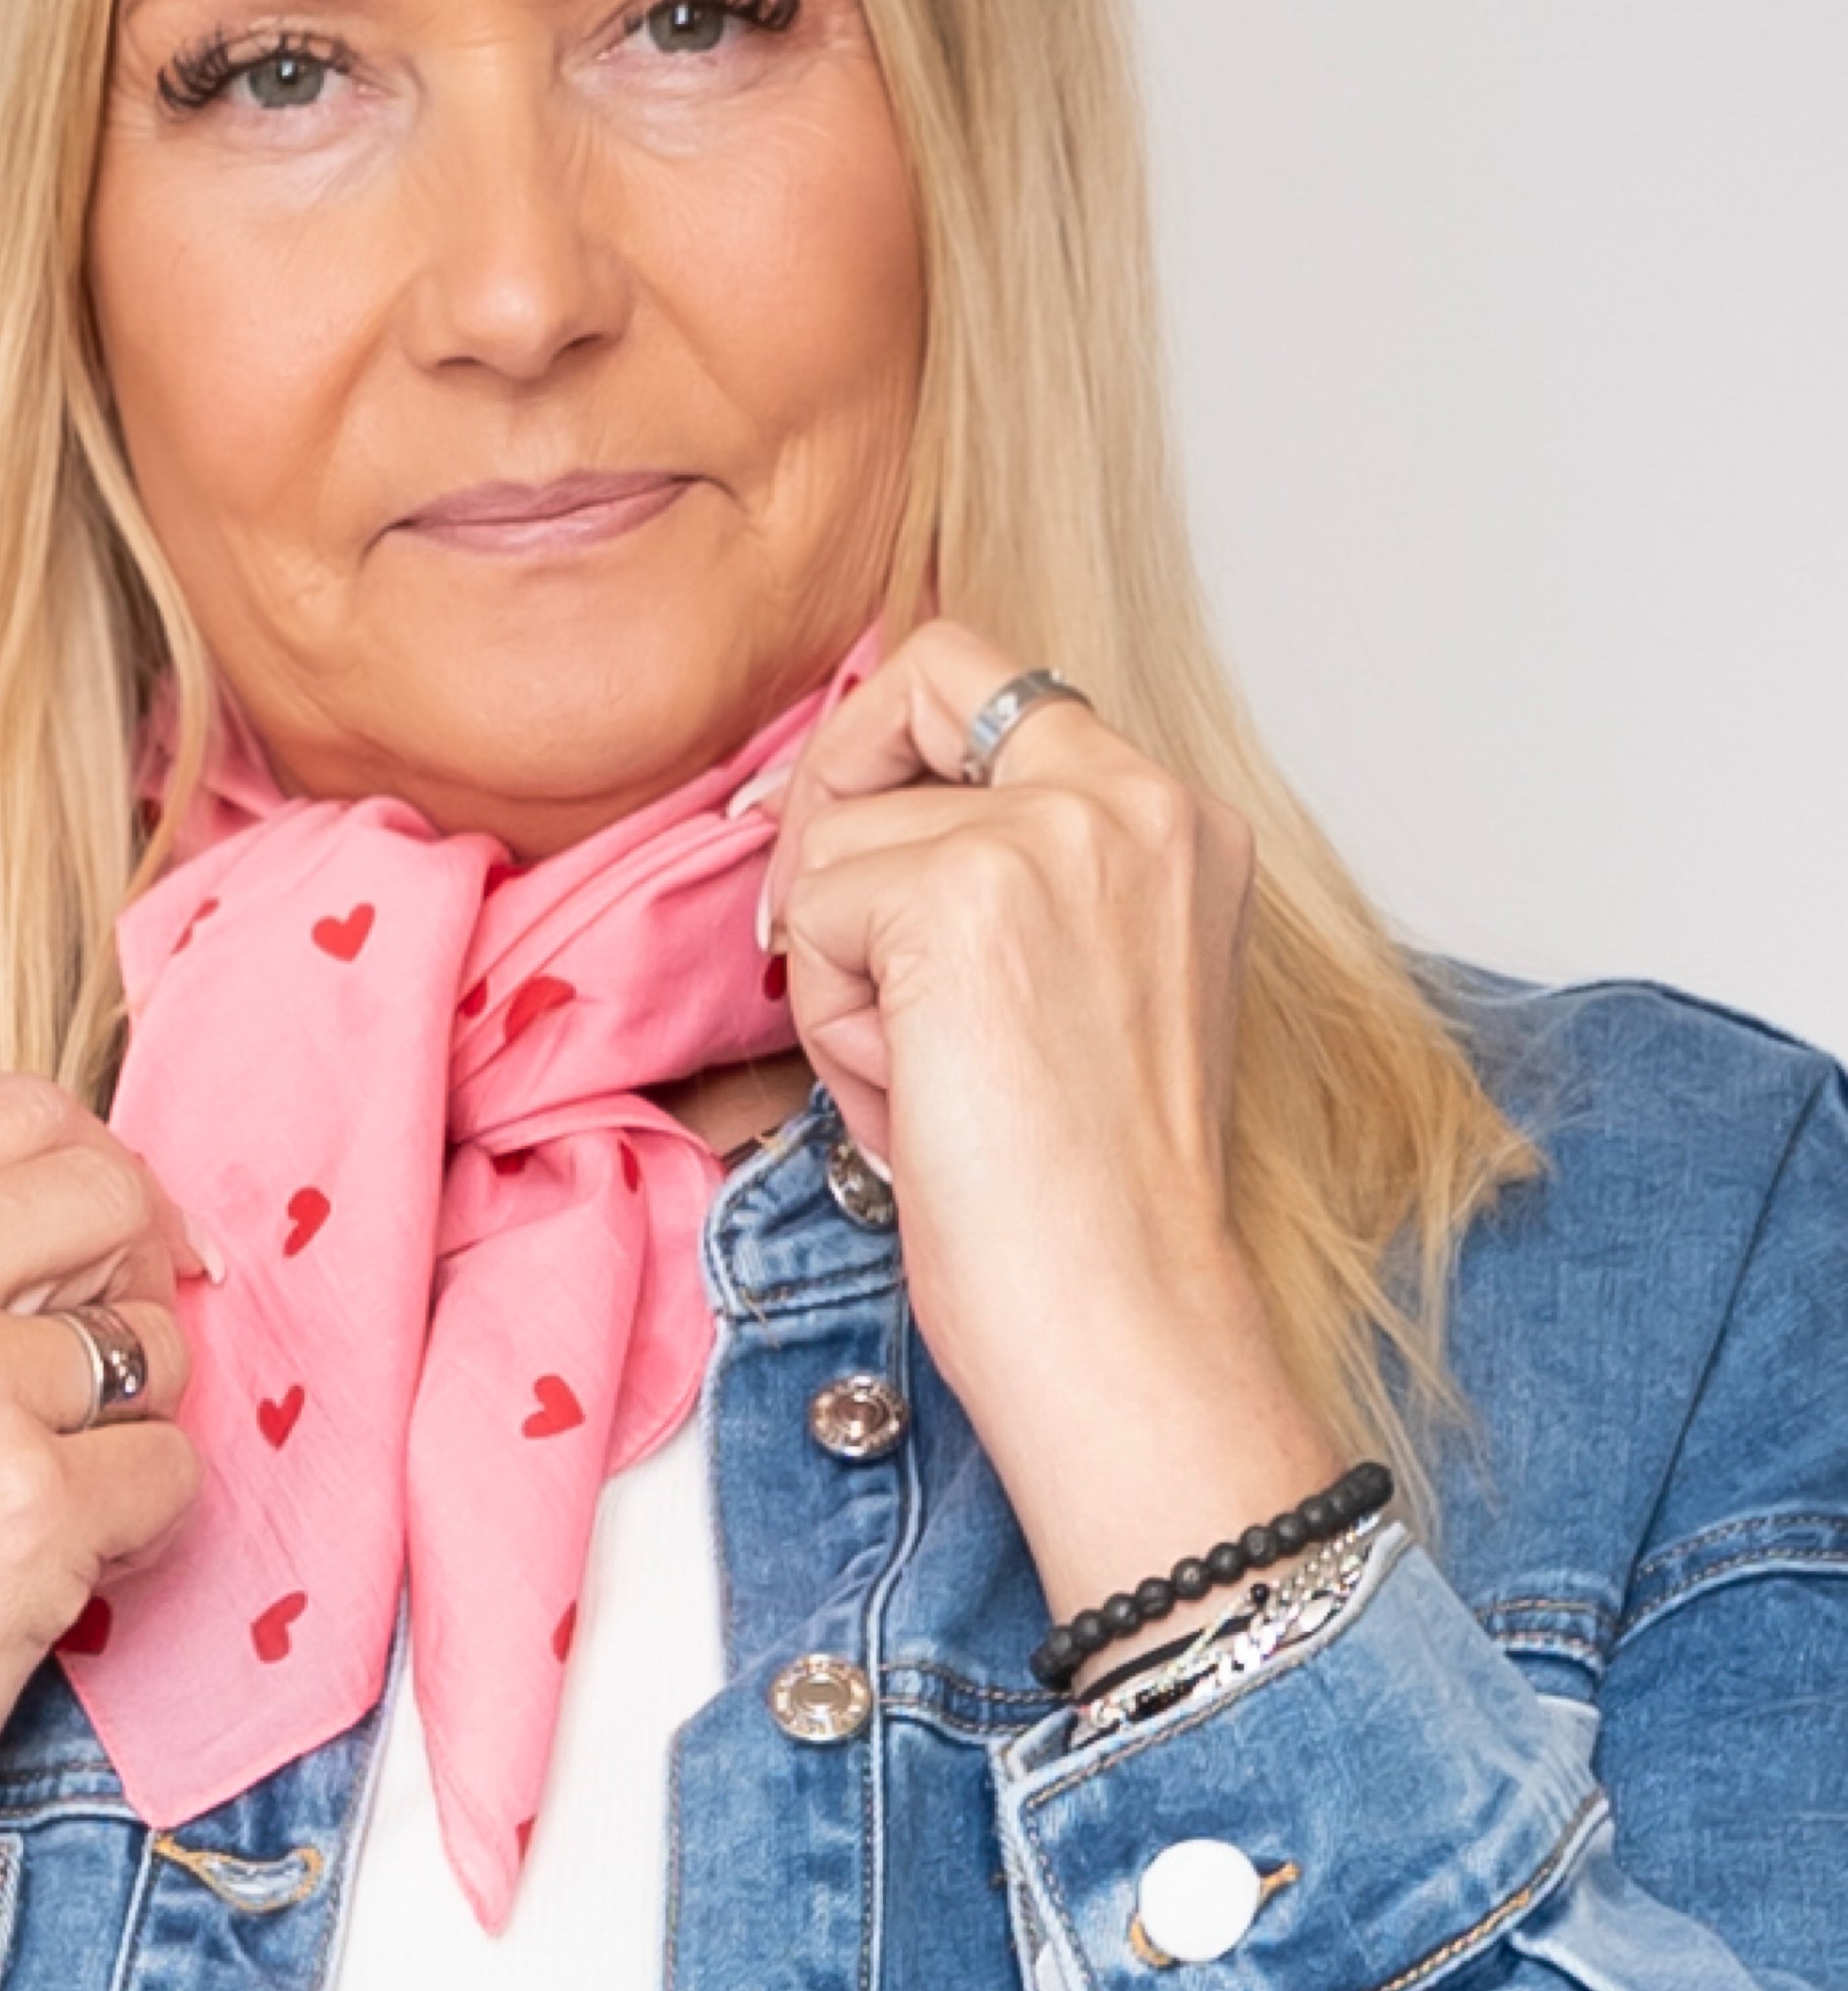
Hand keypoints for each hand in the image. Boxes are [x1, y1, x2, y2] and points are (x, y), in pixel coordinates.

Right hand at [0, 1076, 205, 1990]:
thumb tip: (111, 1204)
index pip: (26, 1110)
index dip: (94, 1181)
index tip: (107, 1250)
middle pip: (113, 1192)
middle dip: (138, 1282)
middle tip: (92, 1380)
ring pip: (161, 1342)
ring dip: (131, 1426)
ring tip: (30, 1500)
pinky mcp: (33, 1504)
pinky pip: (173, 1471)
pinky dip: (137, 1532)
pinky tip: (41, 1573)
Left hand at [758, 620, 1339, 1640]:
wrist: (1119, 1312)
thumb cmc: (1085, 1195)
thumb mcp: (1076, 983)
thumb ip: (1005, 875)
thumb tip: (840, 815)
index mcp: (1178, 821)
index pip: (998, 682)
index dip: (886, 739)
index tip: (823, 824)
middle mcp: (1135, 797)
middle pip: (920, 678)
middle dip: (834, 797)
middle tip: (813, 934)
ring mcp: (1051, 834)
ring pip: (844, 837)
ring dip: (844, 975)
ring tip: (927, 1085)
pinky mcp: (961, 892)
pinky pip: (817, 915)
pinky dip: (834, 1023)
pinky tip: (914, 1101)